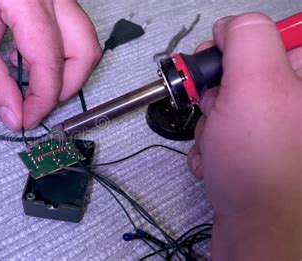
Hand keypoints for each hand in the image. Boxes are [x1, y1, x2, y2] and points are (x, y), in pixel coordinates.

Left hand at [0, 0, 100, 130]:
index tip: (26, 120)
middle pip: (83, 50)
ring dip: (65, 73)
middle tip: (35, 107)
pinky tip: (27, 61)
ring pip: (84, 42)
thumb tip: (14, 115)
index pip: (49, 59)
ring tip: (30, 84)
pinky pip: (72, 33)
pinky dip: (58, 57)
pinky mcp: (55, 0)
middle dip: (64, 88)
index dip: (42, 98)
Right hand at [187, 13, 301, 258]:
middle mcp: (297, 106)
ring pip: (228, 109)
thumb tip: (229, 29)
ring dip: (210, 127)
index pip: (276, 37)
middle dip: (218, 96)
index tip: (220, 67)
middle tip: (219, 115)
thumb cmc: (262, 167)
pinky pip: (226, 136)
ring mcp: (279, 133)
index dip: (238, 48)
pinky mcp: (258, 156)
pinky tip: (216, 167)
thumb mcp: (255, 86)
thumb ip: (246, 40)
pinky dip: (212, 149)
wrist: (259, 236)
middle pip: (244, 76)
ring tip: (218, 151)